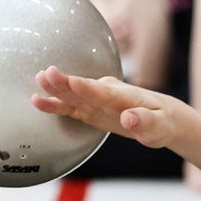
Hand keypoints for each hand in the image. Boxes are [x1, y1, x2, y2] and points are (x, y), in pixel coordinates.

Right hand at [31, 66, 195, 149]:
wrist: (161, 116)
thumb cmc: (163, 121)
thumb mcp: (160, 127)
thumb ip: (145, 122)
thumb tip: (129, 119)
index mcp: (124, 97)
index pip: (104, 92)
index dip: (88, 88)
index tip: (73, 81)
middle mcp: (107, 94)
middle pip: (83, 88)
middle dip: (65, 82)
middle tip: (46, 74)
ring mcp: (96, 100)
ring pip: (72, 94)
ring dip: (56, 88)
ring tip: (39, 79)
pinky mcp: (90, 109)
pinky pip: (69, 106)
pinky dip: (54, 104)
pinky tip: (38, 100)